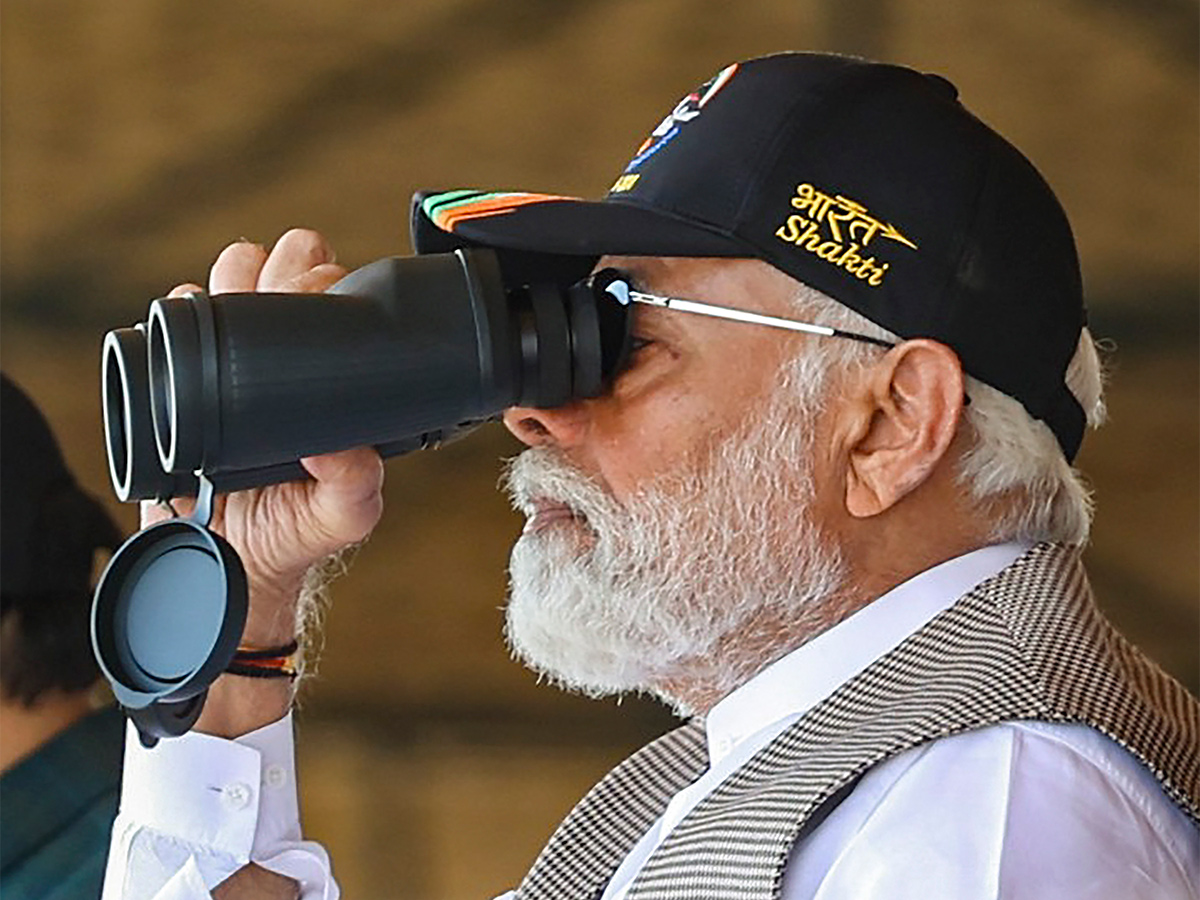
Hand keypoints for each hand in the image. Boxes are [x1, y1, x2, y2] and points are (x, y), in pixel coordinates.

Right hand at [145, 229, 384, 734]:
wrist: (227, 562)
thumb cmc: (294, 532)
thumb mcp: (343, 515)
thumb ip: (356, 485)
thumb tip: (343, 446)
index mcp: (326, 374)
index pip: (332, 299)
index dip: (326, 282)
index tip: (319, 294)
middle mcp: (279, 356)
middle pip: (282, 269)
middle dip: (284, 266)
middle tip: (281, 297)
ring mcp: (228, 361)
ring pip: (229, 279)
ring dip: (233, 278)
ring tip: (234, 311)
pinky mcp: (179, 377)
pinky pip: (173, 321)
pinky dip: (181, 310)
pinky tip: (192, 330)